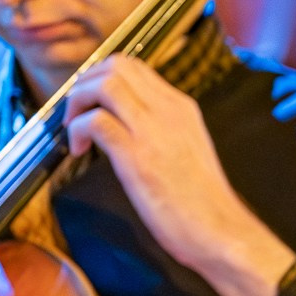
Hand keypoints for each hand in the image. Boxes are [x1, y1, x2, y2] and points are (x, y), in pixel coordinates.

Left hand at [64, 55, 295, 295]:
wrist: (220, 230)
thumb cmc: (202, 201)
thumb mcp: (187, 149)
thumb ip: (162, 129)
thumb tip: (127, 124)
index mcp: (182, 107)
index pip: (135, 67)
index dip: (102, 76)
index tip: (91, 101)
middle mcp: (169, 110)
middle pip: (117, 65)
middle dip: (86, 82)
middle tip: (78, 111)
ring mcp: (154, 130)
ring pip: (104, 84)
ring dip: (79, 101)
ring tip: (75, 128)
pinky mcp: (137, 155)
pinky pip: (95, 121)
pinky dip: (78, 129)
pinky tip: (79, 150)